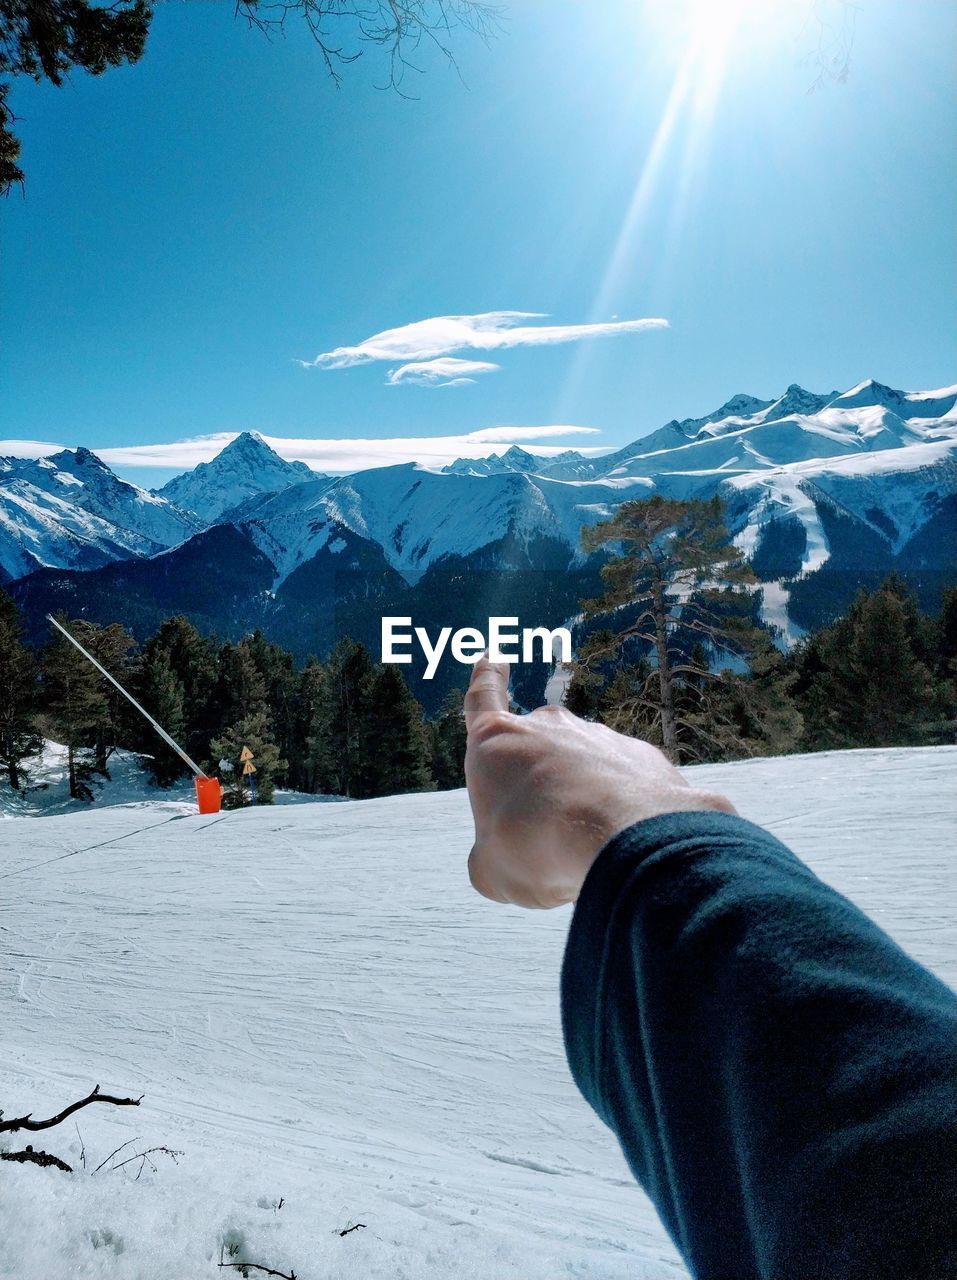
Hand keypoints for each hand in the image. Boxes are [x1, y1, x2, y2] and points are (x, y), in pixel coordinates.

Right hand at [464, 657, 736, 907]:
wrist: (620, 836)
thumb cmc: (537, 847)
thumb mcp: (492, 869)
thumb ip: (494, 855)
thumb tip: (510, 857)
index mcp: (497, 742)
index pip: (483, 700)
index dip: (485, 682)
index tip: (492, 658)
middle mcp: (548, 727)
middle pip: (538, 749)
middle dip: (539, 785)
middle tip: (542, 836)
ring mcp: (599, 738)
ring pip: (584, 771)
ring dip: (582, 803)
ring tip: (586, 850)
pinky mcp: (643, 757)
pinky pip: (625, 783)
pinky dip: (623, 809)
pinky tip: (626, 843)